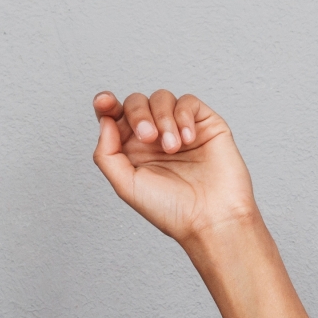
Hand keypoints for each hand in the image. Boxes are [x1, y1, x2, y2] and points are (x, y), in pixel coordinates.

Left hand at [91, 90, 260, 246]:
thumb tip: (105, 121)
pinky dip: (183, 116)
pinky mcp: (205, 125)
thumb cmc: (174, 211)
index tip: (105, 103)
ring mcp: (180, 130)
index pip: (115, 117)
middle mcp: (156, 139)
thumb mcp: (126, 186)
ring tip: (172, 147)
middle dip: (138, 115)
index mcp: (134, 151)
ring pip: (162, 98)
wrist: (212, 219)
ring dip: (163, 118)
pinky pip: (189, 102)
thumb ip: (107, 153)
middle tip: (149, 138)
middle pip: (136, 102)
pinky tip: (188, 139)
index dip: (106, 104)